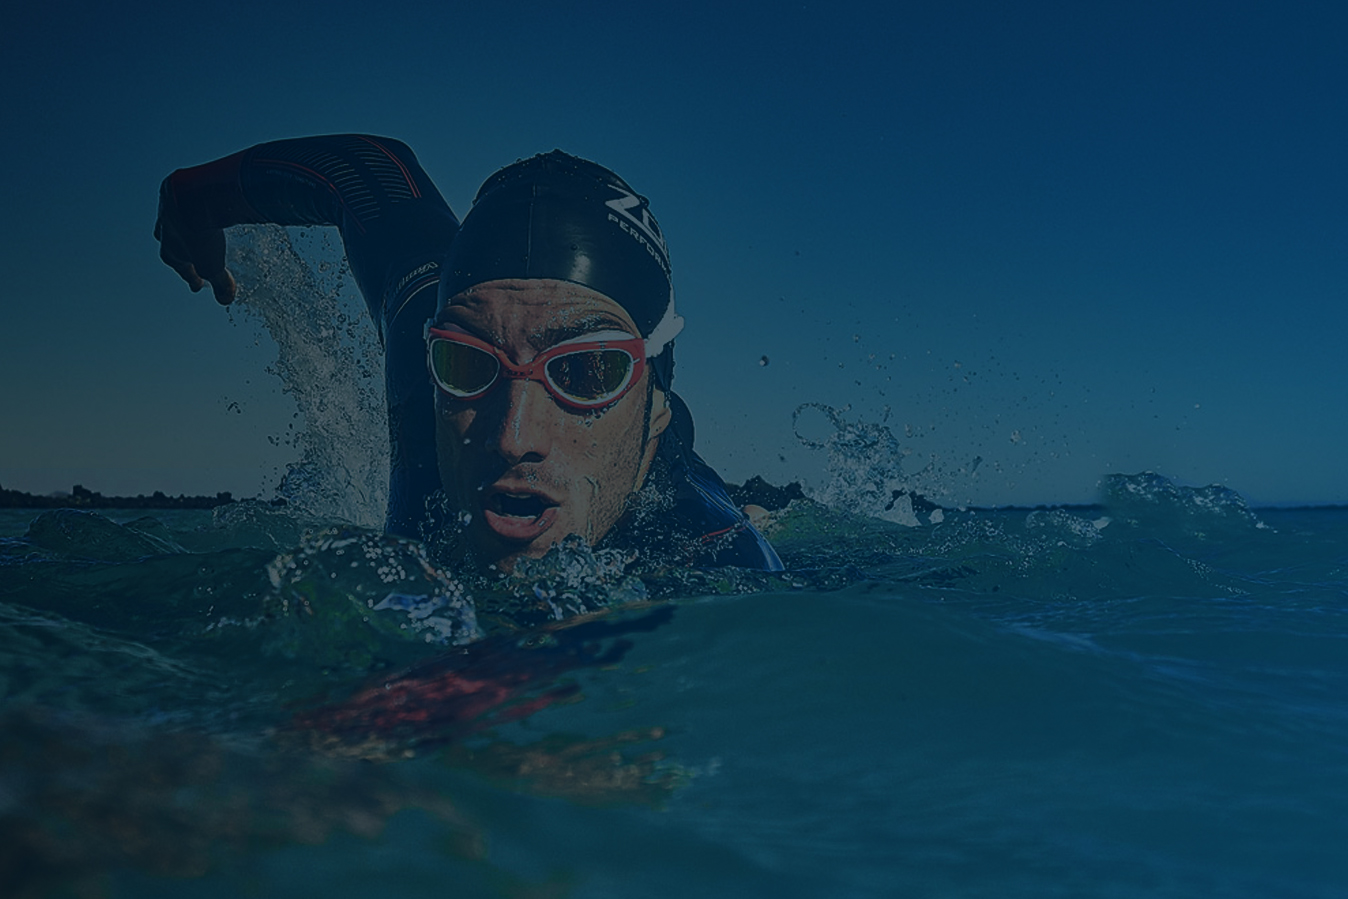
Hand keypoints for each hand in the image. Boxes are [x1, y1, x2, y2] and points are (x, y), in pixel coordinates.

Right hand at [154, 175, 236, 304]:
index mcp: (170, 250)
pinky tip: (198, 201)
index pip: (181, 268)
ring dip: (181, 225)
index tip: (197, 285)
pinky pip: (181, 198)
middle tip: (187, 255)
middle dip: (179, 249)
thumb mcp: (213, 264)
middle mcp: (165, 228)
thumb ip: (220, 283)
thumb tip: (226, 300)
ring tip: (192, 227)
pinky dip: (188, 202)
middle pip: (169, 242)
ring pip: (172, 219)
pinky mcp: (176, 187)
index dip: (191, 278)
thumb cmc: (200, 233)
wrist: (193, 196)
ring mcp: (169, 207)